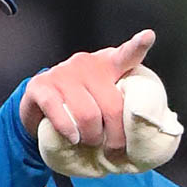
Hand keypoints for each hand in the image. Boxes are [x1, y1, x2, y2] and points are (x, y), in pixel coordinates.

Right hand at [19, 29, 156, 154]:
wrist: (38, 104)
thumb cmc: (80, 103)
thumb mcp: (102, 98)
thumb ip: (119, 104)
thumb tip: (142, 133)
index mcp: (107, 65)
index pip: (125, 54)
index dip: (137, 46)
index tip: (148, 37)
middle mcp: (85, 64)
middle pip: (111, 105)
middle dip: (116, 135)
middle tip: (113, 149)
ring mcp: (62, 73)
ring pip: (88, 115)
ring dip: (91, 137)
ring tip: (90, 143)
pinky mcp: (41, 86)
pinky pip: (59, 113)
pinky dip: (69, 131)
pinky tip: (72, 138)